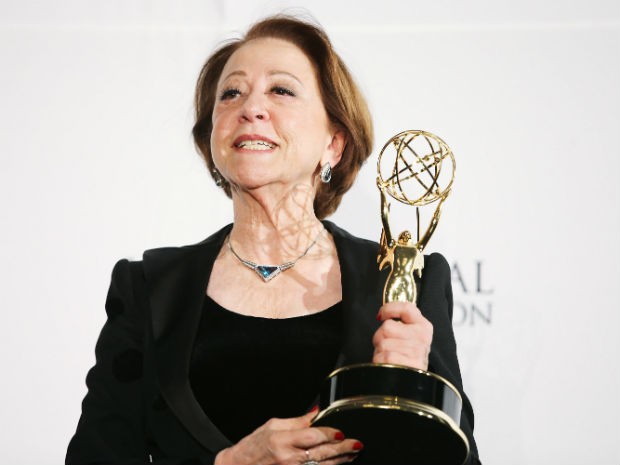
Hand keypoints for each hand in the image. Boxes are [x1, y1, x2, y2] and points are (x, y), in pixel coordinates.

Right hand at [214, 409, 362, 464]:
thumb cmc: (252, 447)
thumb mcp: (272, 425)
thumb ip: (297, 421)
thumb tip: (316, 412)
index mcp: (282, 440)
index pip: (312, 436)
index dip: (329, 434)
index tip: (342, 432)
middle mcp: (288, 458)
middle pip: (322, 453)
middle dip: (342, 448)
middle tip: (357, 444)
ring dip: (339, 460)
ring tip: (352, 453)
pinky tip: (337, 464)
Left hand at [373, 301, 432, 369]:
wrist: (416, 383)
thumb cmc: (410, 358)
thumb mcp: (413, 337)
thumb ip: (402, 322)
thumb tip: (383, 314)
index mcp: (424, 327)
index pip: (406, 308)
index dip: (390, 308)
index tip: (382, 314)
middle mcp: (421, 338)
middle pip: (387, 326)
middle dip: (381, 337)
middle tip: (389, 346)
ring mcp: (414, 351)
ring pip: (382, 342)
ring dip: (380, 350)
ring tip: (390, 357)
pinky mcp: (403, 365)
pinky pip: (381, 356)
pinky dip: (380, 361)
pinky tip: (388, 365)